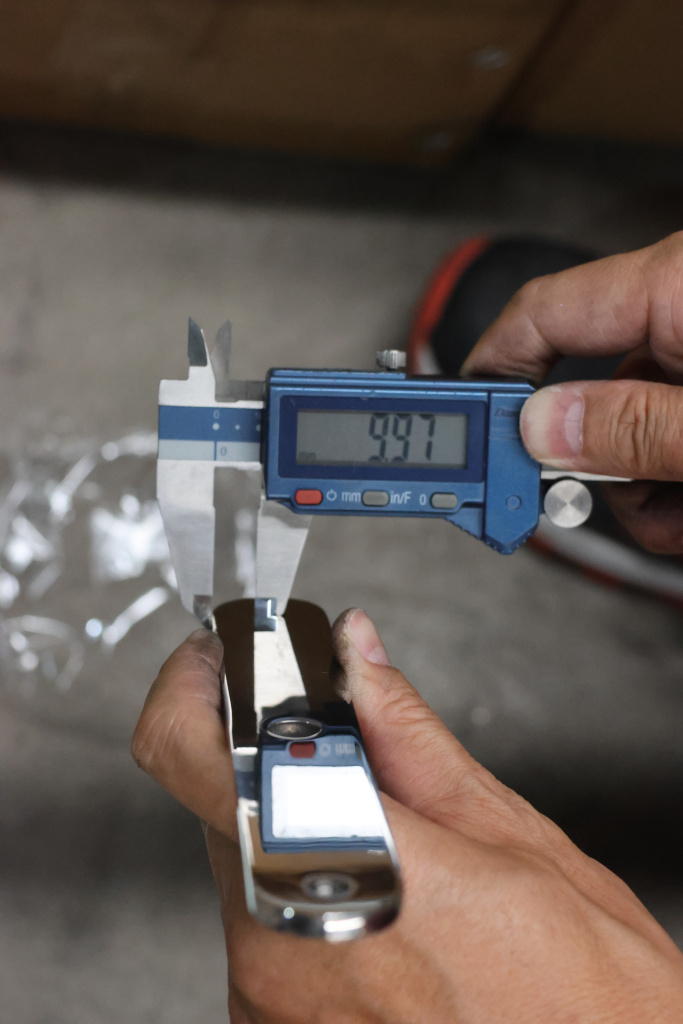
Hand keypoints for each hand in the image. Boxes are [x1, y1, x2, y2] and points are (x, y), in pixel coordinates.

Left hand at [132, 614, 682, 1023]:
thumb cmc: (580, 989)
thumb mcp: (506, 834)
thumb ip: (407, 734)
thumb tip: (356, 655)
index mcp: (341, 868)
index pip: (191, 753)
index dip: (192, 687)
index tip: (220, 663)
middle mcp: (281, 948)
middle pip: (228, 805)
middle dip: (282, 769)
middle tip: (354, 765)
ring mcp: (268, 1002)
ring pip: (246, 867)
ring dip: (302, 838)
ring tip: (393, 859)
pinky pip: (262, 930)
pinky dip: (307, 898)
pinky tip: (380, 911)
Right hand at [461, 232, 682, 553]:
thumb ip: (634, 427)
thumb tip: (542, 431)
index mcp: (679, 286)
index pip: (543, 312)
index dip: (488, 369)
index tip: (455, 423)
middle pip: (585, 392)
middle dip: (586, 466)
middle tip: (579, 505)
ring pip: (629, 430)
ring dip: (640, 493)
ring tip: (678, 515)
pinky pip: (668, 437)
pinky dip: (671, 486)